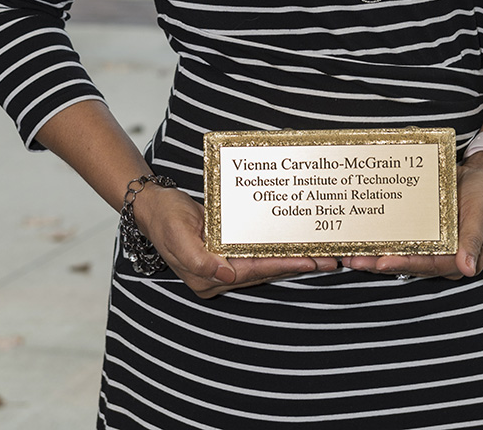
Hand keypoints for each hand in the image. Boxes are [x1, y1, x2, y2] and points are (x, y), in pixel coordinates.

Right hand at [134, 183, 337, 297]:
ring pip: (264, 266)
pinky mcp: (226, 254)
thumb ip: (198, 258)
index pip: (252, 271)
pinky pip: (257, 255)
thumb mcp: (177, 233)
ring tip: (322, 256)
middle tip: (329, 260)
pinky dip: (277, 252)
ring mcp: (222, 267)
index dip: (282, 266)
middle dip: (296, 266)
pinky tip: (295, 247)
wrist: (154, 206)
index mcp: (206, 276)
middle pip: (264, 272)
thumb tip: (225, 274)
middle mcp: (218, 276)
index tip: (309, 261)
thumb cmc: (165, 217)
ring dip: (291, 261)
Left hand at [342, 152, 482, 281]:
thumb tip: (468, 268)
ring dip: (375, 255)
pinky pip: (400, 238)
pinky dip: (382, 239)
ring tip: (349, 254)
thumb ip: (472, 240)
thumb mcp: (481, 214)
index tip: (381, 263)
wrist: (482, 174)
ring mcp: (431, 246)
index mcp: (459, 259)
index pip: (427, 265)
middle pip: (408, 263)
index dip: (403, 264)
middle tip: (353, 260)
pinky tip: (362, 237)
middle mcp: (443, 257)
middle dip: (379, 264)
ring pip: (399, 254)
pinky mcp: (422, 233)